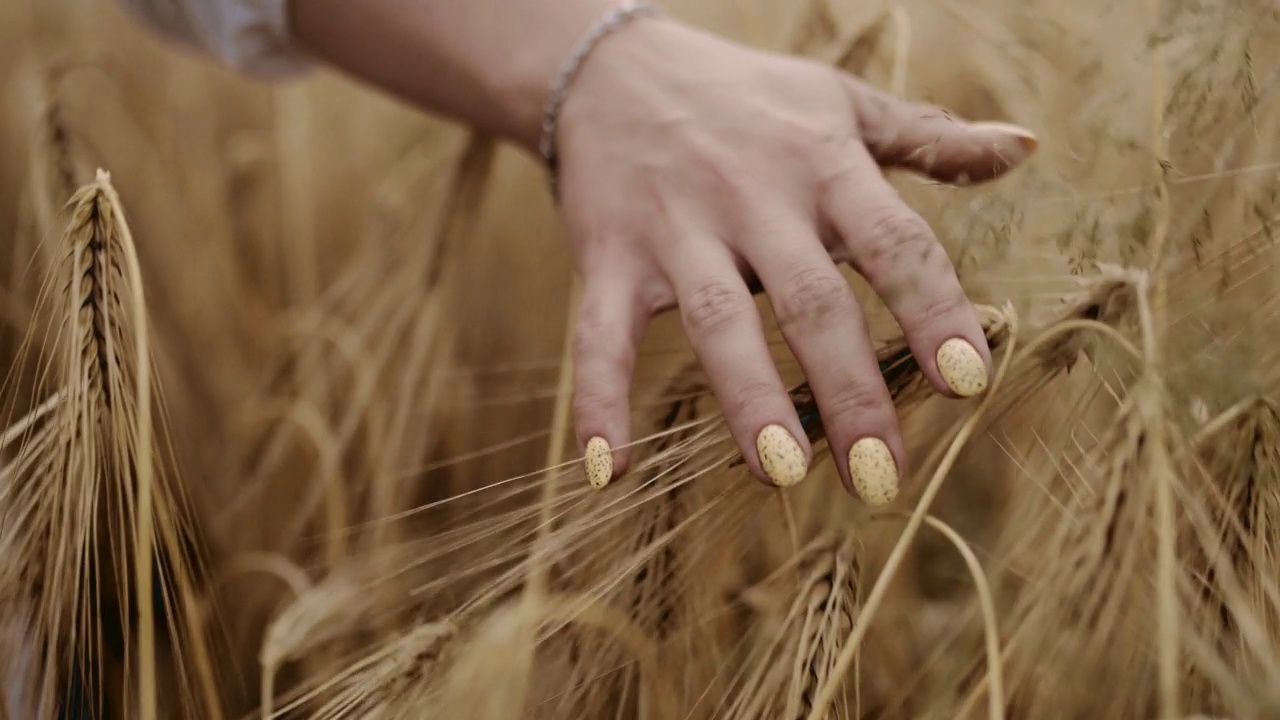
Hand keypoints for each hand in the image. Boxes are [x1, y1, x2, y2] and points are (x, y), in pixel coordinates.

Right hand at [558, 17, 1035, 501]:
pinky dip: (599, 400)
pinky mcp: (608, 257)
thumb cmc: (747, 99)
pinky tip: (612, 469)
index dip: (932, 308)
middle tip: (882, 474)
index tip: (970, 382)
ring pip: (717, 319)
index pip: (892, 240)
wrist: (612, 68)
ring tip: (780, 476)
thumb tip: (1025, 148)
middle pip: (809, 297)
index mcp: (823, 163)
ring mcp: (676, 229)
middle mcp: (753, 197)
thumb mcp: (841, 103)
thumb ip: (928, 137)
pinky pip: (600, 334)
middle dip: (849, 387)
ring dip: (748, 399)